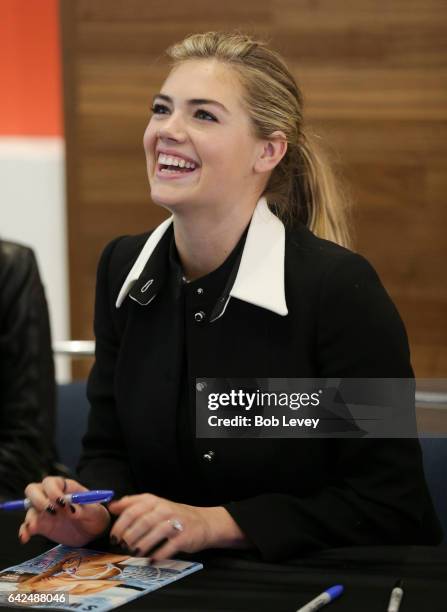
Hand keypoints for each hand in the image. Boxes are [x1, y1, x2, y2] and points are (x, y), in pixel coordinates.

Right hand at [19, 477, 110, 546]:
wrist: (92, 532)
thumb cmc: (95, 515)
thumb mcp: (95, 512)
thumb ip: (84, 509)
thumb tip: (72, 510)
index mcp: (65, 487)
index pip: (51, 482)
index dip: (53, 491)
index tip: (62, 503)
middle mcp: (51, 496)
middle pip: (33, 490)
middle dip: (38, 499)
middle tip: (50, 511)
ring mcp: (45, 511)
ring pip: (29, 508)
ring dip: (29, 516)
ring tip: (34, 527)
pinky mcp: (41, 525)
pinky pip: (28, 526)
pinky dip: (24, 530)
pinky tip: (25, 537)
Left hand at [108, 493, 248, 560]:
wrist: (203, 522)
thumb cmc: (173, 515)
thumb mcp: (154, 505)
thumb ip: (133, 504)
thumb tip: (112, 506)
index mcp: (154, 501)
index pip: (132, 509)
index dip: (120, 524)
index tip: (113, 536)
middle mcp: (164, 509)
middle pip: (142, 521)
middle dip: (129, 536)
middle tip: (122, 546)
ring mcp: (175, 522)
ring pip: (154, 533)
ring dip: (141, 545)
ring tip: (134, 553)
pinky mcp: (184, 537)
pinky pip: (168, 547)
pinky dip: (158, 555)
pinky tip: (151, 559)